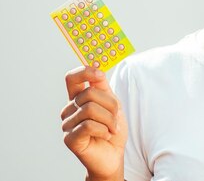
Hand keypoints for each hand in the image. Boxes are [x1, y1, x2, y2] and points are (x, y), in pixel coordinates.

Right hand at [61, 65, 127, 179]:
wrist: (113, 155)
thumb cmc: (112, 129)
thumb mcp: (112, 104)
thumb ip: (103, 87)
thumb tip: (97, 68)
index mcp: (78, 98)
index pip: (72, 78)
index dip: (84, 72)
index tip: (99, 73)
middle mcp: (69, 109)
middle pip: (89, 93)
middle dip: (110, 104)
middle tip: (116, 118)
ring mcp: (67, 124)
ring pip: (90, 109)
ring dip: (109, 119)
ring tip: (112, 128)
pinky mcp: (69, 138)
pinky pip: (88, 125)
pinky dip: (103, 130)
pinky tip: (105, 135)